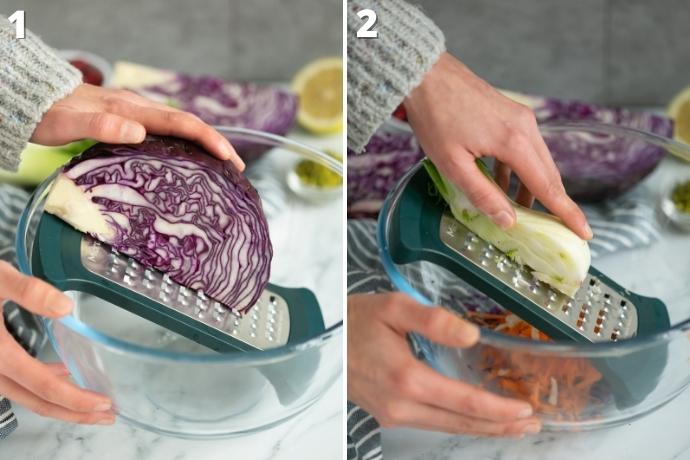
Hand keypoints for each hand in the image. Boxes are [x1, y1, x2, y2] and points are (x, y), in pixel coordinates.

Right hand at [0, 261, 114, 424]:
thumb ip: (27, 291)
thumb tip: (64, 307)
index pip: (42, 385)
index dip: (75, 398)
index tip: (103, 403)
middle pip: (36, 401)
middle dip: (74, 412)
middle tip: (107, 417)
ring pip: (26, 395)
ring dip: (60, 401)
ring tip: (91, 401)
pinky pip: (16, 382)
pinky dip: (41, 385)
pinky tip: (61, 372)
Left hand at [31, 83, 243, 170]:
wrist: (35, 100)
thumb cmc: (49, 115)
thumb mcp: (68, 124)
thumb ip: (100, 126)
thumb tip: (139, 132)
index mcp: (132, 110)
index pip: (181, 123)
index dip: (209, 139)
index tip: (229, 157)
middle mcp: (140, 109)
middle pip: (189, 124)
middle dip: (217, 144)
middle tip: (238, 168)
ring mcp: (137, 114)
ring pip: (180, 127)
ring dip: (205, 144)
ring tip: (222, 166)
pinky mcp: (131, 120)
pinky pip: (167, 131)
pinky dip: (186, 144)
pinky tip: (188, 159)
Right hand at [347, 293, 540, 436]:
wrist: (320, 338)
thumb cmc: (354, 320)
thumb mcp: (393, 307)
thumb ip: (434, 320)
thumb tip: (471, 336)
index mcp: (407, 378)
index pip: (464, 402)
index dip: (499, 409)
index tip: (525, 409)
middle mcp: (401, 405)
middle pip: (461, 424)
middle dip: (499, 426)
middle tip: (532, 424)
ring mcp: (393, 414)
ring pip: (447, 428)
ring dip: (482, 427)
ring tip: (512, 426)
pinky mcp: (388, 414)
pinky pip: (432, 424)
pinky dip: (459, 423)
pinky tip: (473, 418)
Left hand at [404, 52, 590, 238]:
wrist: (427, 75)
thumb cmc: (435, 117)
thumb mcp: (453, 164)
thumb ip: (483, 195)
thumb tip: (509, 221)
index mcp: (515, 141)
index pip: (548, 186)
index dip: (566, 212)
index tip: (584, 232)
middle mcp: (525, 128)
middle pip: (548, 174)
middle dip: (554, 203)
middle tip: (559, 229)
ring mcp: (520, 118)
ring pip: (537, 161)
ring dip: (532, 187)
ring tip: (523, 212)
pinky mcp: (511, 114)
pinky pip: (524, 149)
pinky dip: (519, 170)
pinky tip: (502, 184)